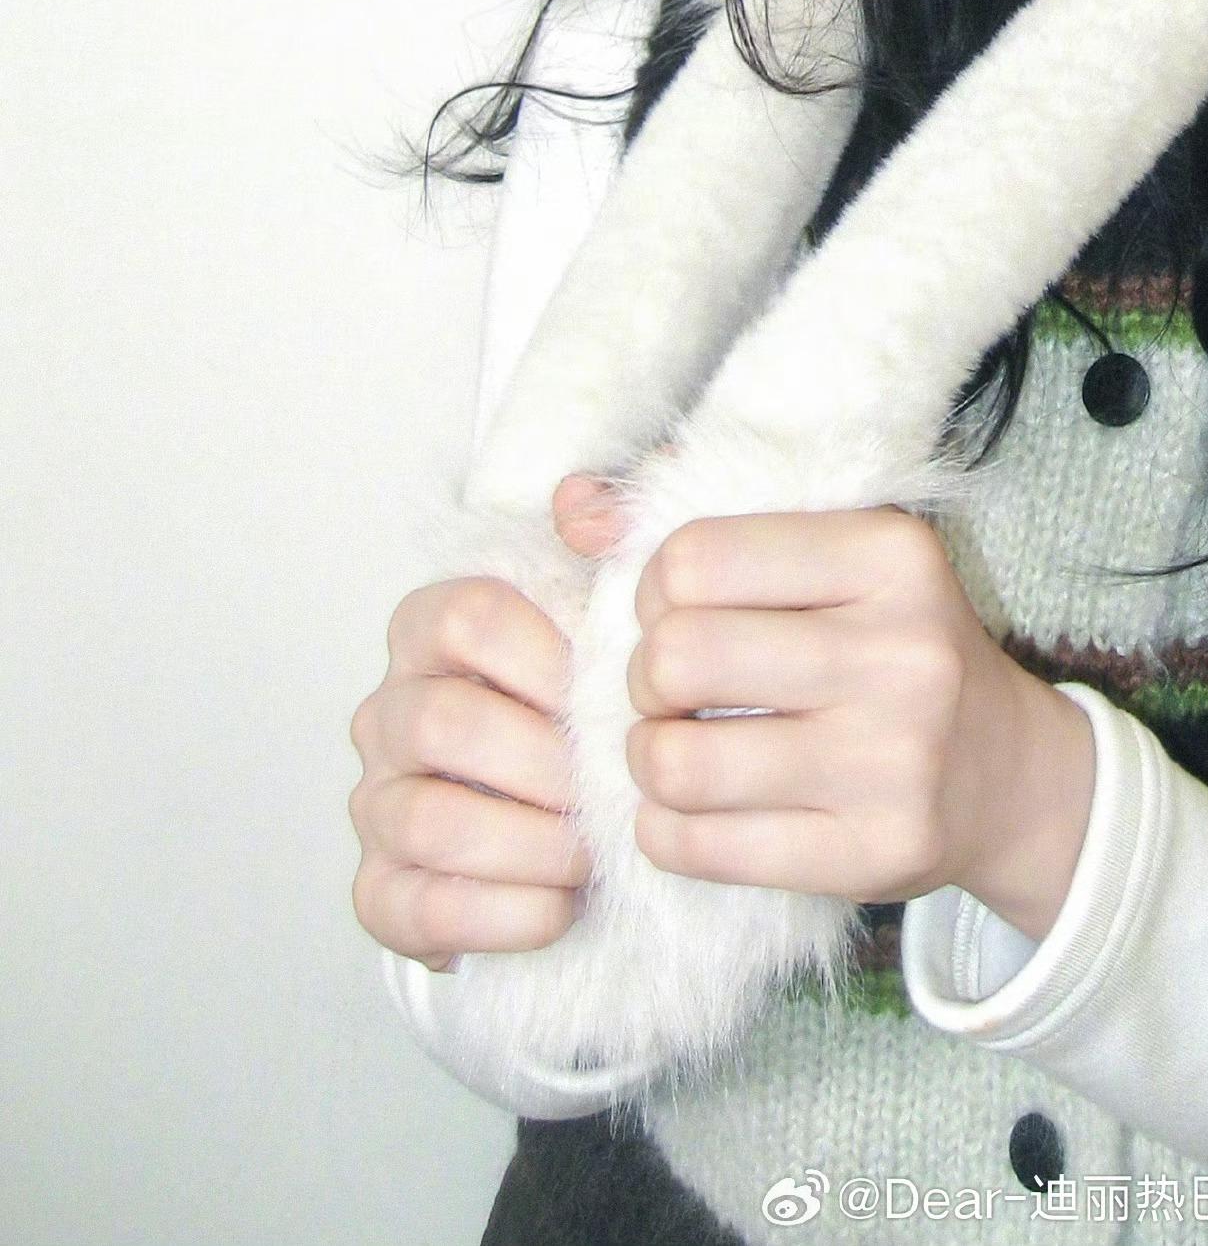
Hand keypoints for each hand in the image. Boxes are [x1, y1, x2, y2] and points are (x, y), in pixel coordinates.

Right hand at [346, 478, 627, 973]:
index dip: (548, 656)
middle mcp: (389, 711)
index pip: (468, 614)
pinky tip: (561, 905)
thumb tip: (581, 507)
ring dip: (531, 843)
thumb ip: (607, 535)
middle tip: (616, 786)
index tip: (614, 690)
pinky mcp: (381, 895)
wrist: (575, 821)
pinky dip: (505, 914)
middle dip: (547, 763)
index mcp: (432, 628)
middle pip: (445, 724)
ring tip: (594, 849)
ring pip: (430, 822)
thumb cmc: (588, 702)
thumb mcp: (608, 608)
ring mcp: (376, 804)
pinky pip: (422, 910)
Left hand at [591, 486, 1095, 939]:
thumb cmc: (888, 645)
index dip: (655, 591)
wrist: (1008, 773)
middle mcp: (901, 651)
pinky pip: (697, 847)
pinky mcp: (870, 854)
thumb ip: (698, 523)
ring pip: (676, 762)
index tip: (681, 613)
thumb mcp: (827, 558)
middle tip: (671, 690)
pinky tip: (693, 810)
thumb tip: (571, 507)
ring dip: (648, 758)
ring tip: (675, 749)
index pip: (694, 559)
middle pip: (676, 658)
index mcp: (889, 554)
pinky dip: (663, 829)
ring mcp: (891, 761)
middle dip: (646, 679)